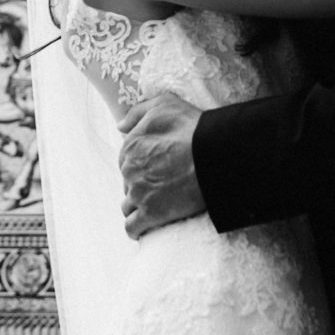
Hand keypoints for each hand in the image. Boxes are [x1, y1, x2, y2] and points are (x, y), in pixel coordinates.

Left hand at [117, 93, 205, 238]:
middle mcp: (129, 171)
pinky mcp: (151, 214)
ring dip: (138, 206)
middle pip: (127, 183)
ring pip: (128, 206)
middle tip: (162, 184)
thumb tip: (121, 126)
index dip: (141, 165)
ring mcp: (139, 194)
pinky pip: (132, 228)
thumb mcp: (163, 105)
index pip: (126, 161)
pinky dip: (136, 229)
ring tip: (156, 205)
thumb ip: (137, 113)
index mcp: (130, 147)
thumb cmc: (192, 128)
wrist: (214, 155)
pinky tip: (145, 226)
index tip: (156, 167)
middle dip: (140, 185)